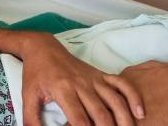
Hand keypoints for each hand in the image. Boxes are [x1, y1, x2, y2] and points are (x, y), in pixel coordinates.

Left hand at [20, 33, 143, 125]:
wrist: (43, 48)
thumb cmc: (35, 74)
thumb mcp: (28, 96)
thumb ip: (31, 119)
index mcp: (63, 90)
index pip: (79, 119)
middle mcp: (82, 84)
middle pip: (101, 114)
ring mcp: (94, 78)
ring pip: (115, 100)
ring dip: (124, 120)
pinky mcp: (100, 74)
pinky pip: (121, 83)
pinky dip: (133, 97)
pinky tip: (140, 113)